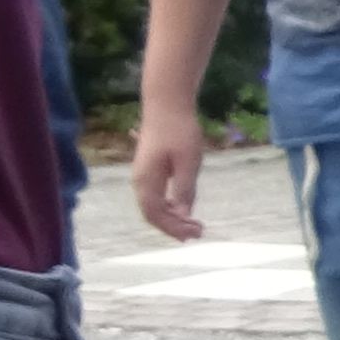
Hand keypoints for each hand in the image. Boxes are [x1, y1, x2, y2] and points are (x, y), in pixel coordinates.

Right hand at [131, 110, 205, 242]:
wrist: (167, 106)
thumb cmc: (179, 131)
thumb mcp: (188, 163)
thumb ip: (185, 190)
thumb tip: (183, 215)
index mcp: (146, 180)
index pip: (155, 214)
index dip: (173, 228)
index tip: (195, 233)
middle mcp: (140, 180)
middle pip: (152, 213)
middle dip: (174, 227)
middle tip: (199, 232)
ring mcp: (143, 175)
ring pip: (153, 206)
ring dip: (172, 218)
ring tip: (195, 225)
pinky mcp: (149, 170)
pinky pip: (156, 196)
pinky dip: (169, 207)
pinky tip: (184, 210)